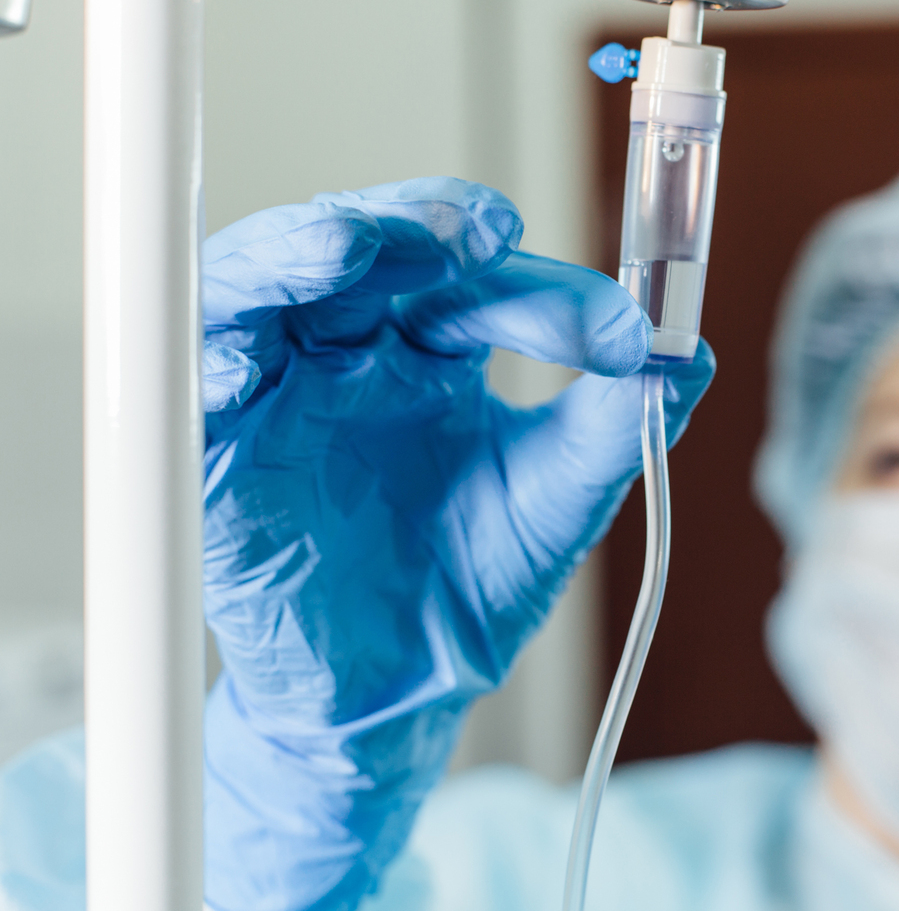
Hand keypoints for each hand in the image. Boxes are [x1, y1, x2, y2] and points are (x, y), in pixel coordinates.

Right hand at [196, 178, 712, 910]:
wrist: (404, 694)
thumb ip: (616, 426)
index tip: (619, 329)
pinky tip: (253, 356)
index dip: (544, 289)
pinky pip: (191, 388)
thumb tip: (690, 356)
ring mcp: (282, 393)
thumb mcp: (558, 502)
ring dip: (303, 251)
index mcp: (434, 351)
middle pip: (366, 248)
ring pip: (264, 283)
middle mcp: (353, 351)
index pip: (478, 281)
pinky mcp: (219, 454)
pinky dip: (215, 358)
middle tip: (478, 231)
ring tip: (356, 246)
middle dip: (414, 222)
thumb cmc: (472, 586)